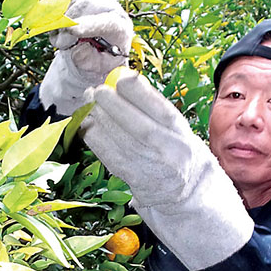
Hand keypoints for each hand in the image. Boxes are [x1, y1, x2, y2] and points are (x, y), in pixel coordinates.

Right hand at [39, 0, 132, 115]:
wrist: (91, 50)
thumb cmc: (96, 61)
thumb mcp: (94, 69)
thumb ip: (87, 61)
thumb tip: (78, 49)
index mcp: (119, 28)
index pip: (107, 22)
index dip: (88, 25)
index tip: (72, 30)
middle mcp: (109, 6)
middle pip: (83, 7)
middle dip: (66, 28)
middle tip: (62, 46)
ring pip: (69, 0)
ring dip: (58, 22)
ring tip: (64, 38)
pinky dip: (55, 10)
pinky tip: (61, 25)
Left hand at [82, 69, 209, 205]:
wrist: (181, 192)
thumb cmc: (173, 150)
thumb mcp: (175, 128)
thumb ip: (153, 108)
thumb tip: (122, 82)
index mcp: (183, 135)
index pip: (164, 112)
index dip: (141, 94)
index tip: (122, 78)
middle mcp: (171, 153)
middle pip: (141, 128)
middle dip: (115, 106)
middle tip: (97, 91)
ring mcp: (152, 169)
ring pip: (122, 143)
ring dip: (100, 121)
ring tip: (88, 105)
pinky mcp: (135, 180)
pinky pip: (110, 158)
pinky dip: (95, 140)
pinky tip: (87, 126)